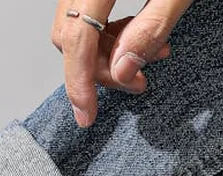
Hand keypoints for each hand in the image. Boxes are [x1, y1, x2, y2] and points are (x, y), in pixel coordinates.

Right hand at [51, 0, 193, 126]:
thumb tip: (123, 70)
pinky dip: (108, 35)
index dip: (80, 80)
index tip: (87, 113)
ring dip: (107, 53)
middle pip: (71, 36)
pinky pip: (85, 16)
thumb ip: (151, 27)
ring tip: (147, 57)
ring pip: (76, 29)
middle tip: (137, 83)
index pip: (77, 36)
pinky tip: (135, 36)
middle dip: (101, 69)